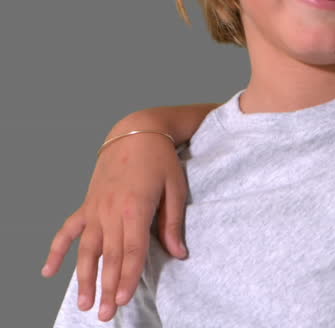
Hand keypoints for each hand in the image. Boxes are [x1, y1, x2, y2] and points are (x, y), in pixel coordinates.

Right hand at [41, 131, 188, 321]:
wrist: (136, 132)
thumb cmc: (160, 160)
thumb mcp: (175, 188)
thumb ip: (173, 223)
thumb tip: (179, 254)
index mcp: (135, 207)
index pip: (131, 250)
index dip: (127, 276)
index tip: (122, 299)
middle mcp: (110, 211)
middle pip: (109, 256)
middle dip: (107, 287)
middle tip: (105, 314)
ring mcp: (95, 208)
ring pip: (87, 249)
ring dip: (84, 278)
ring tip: (83, 304)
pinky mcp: (87, 204)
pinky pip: (68, 230)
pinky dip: (56, 251)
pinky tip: (48, 272)